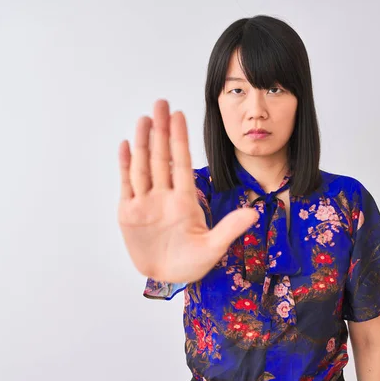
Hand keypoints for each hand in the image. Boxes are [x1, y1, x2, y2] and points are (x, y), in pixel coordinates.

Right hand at [117, 99, 258, 282]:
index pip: (181, 163)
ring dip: (143, 143)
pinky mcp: (129, 212)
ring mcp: (146, 202)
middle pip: (161, 157)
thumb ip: (230, 228)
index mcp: (185, 201)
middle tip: (161, 103)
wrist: (168, 277)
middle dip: (161, 131)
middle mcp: (164, 196)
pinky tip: (125, 145)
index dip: (180, 139)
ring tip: (145, 119)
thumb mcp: (213, 247)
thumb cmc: (192, 263)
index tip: (180, 115)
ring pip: (143, 166)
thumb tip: (254, 213)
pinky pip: (126, 184)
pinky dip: (125, 165)